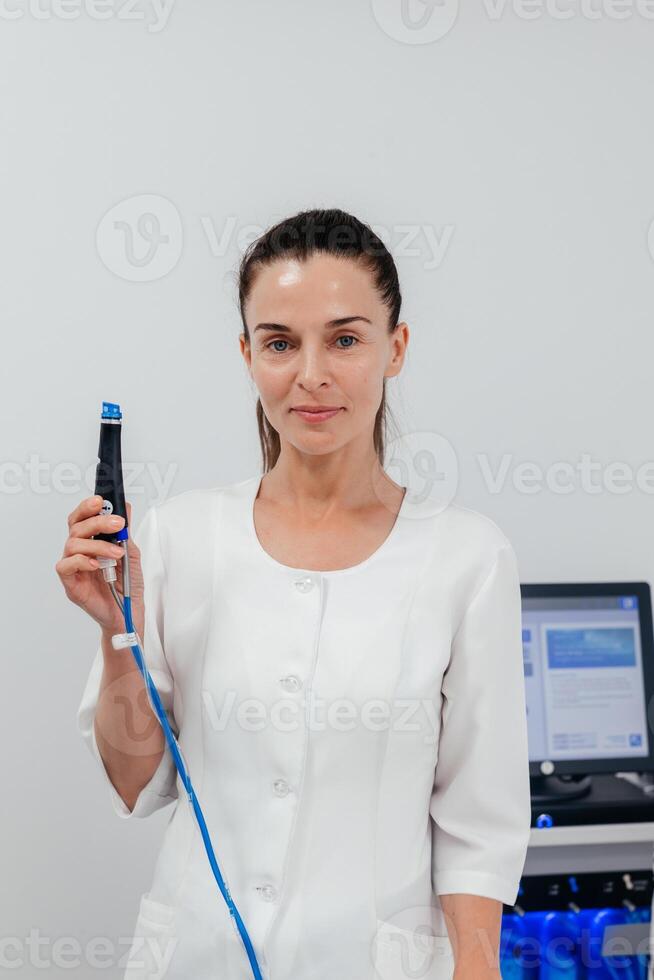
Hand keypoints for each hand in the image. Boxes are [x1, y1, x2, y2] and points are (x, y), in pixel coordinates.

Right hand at [55, 496, 144, 635]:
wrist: (128, 613)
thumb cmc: (127, 585)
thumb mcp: (130, 553)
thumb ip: (124, 532)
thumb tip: (124, 507)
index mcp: (91, 542)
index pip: (82, 518)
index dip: (87, 507)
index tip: (101, 500)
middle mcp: (79, 552)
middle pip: (77, 527)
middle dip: (97, 521)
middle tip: (117, 524)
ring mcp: (73, 567)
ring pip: (73, 544)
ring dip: (98, 545)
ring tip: (117, 553)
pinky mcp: (70, 583)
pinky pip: (66, 566)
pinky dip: (82, 561)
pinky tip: (97, 564)